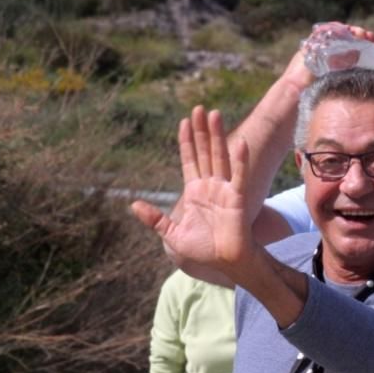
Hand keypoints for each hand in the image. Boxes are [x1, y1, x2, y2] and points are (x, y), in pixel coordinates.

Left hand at [132, 106, 255, 274]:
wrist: (225, 264)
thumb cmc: (204, 251)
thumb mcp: (173, 235)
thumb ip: (155, 219)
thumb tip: (133, 204)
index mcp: (194, 193)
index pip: (189, 160)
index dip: (186, 141)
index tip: (184, 122)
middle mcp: (210, 187)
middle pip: (204, 152)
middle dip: (201, 131)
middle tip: (199, 108)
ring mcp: (224, 190)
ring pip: (219, 157)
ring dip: (217, 136)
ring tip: (215, 114)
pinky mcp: (236, 198)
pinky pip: (238, 176)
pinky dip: (240, 161)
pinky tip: (240, 143)